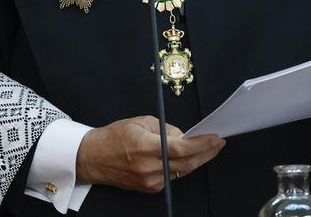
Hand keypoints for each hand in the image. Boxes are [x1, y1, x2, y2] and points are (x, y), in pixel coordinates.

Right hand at [75, 116, 223, 191]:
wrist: (92, 158)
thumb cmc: (114, 137)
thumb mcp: (141, 122)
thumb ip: (166, 129)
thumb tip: (185, 136)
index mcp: (146, 147)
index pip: (182, 148)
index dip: (202, 144)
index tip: (216, 138)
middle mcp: (148, 167)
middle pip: (187, 163)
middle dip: (207, 152)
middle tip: (218, 142)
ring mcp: (149, 180)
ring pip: (182, 170)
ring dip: (196, 159)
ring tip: (206, 147)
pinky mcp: (149, 188)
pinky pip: (172, 176)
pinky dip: (181, 166)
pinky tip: (185, 157)